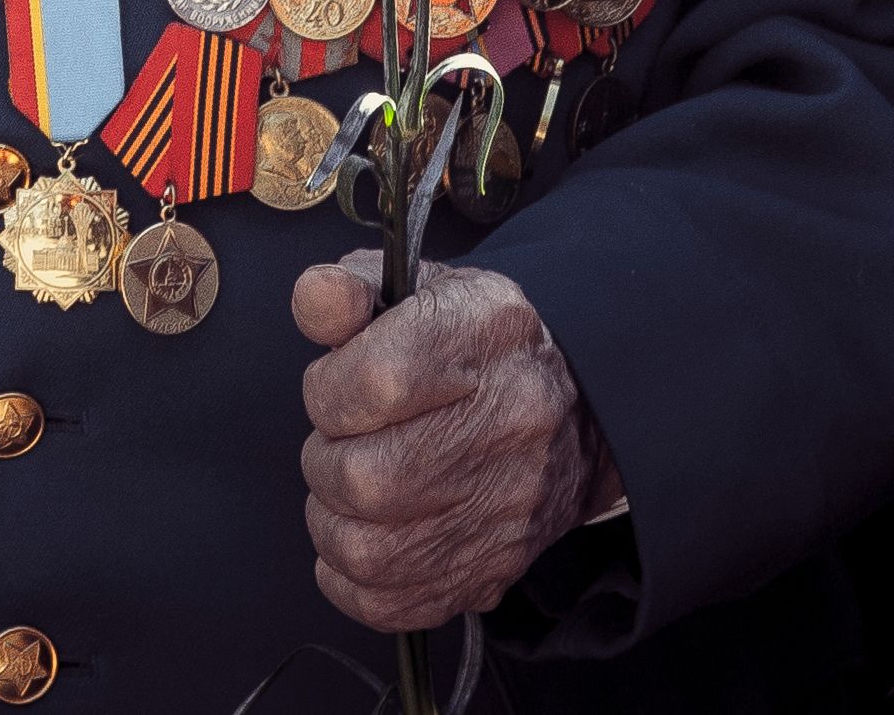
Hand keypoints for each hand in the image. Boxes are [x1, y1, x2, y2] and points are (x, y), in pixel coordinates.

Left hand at [287, 257, 610, 631]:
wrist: (577, 410)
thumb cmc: (476, 348)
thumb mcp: (421, 290)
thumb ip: (351, 290)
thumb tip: (316, 299)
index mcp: (486, 333)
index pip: (375, 381)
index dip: (328, 391)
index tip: (335, 389)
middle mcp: (511, 422)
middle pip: (366, 479)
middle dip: (325, 462)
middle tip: (341, 442)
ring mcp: (507, 507)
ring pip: (369, 552)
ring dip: (331, 522)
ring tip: (347, 490)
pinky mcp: (494, 567)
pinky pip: (390, 603)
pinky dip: (350, 579)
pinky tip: (360, 534)